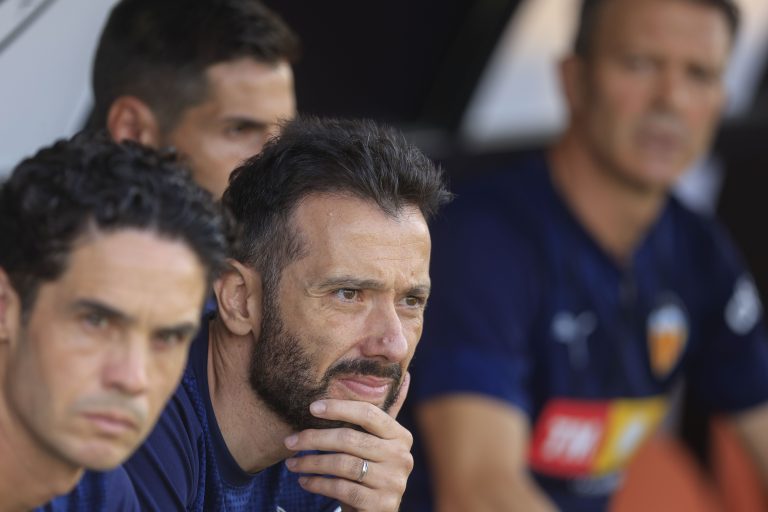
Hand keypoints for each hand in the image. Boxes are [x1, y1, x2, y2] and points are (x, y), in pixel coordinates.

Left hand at [283, 373, 413, 510]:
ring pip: (343, 464)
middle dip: (314, 438)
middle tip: (290, 440)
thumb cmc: (370, 471)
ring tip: (292, 462)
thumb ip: (382, 414)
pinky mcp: (381, 504)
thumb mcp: (379, 443)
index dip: (339, 408)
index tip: (311, 408)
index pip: (369, 413)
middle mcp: (402, 457)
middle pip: (350, 439)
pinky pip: (342, 488)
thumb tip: (403, 375)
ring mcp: (394, 482)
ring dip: (311, 462)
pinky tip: (305, 481)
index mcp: (401, 436)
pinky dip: (318, 483)